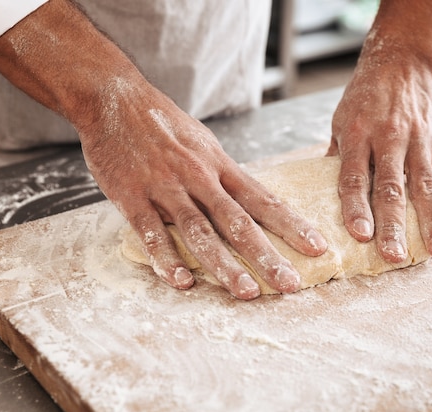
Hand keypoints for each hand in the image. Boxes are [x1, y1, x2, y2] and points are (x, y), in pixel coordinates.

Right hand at [79, 81, 326, 298]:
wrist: (114, 99)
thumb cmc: (163, 122)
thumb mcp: (204, 143)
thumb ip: (224, 174)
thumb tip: (250, 198)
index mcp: (220, 166)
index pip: (263, 200)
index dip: (292, 225)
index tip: (317, 247)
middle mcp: (199, 178)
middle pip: (239, 222)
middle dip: (267, 256)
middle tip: (289, 284)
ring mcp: (166, 188)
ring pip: (200, 231)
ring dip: (224, 264)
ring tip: (246, 291)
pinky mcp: (132, 197)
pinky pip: (151, 233)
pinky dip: (166, 259)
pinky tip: (181, 282)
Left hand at [328, 29, 431, 261]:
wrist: (400, 63)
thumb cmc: (364, 97)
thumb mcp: (341, 120)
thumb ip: (337, 156)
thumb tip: (322, 194)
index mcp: (358, 136)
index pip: (354, 178)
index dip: (356, 208)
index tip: (359, 236)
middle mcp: (389, 139)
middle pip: (391, 189)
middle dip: (393, 225)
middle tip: (393, 256)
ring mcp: (418, 139)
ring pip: (425, 185)